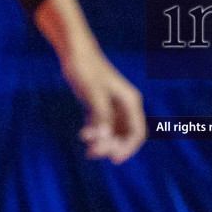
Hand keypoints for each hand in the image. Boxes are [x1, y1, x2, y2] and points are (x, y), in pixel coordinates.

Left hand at [60, 44, 145, 163]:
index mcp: (130, 101)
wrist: (75, 52)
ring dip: (102, 143)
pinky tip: (84, 136)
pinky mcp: (100, 106)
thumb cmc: (86, 68)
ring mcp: (112, 107)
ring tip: (88, 149)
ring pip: (113, 133)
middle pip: (125, 136)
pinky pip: (102, 127)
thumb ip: (100, 114)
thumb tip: (104, 137)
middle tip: (93, 153)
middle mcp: (125, 106)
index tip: (114, 159)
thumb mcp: (93, 92)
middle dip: (111, 147)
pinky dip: (95, 134)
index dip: (128, 148)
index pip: (137, 132)